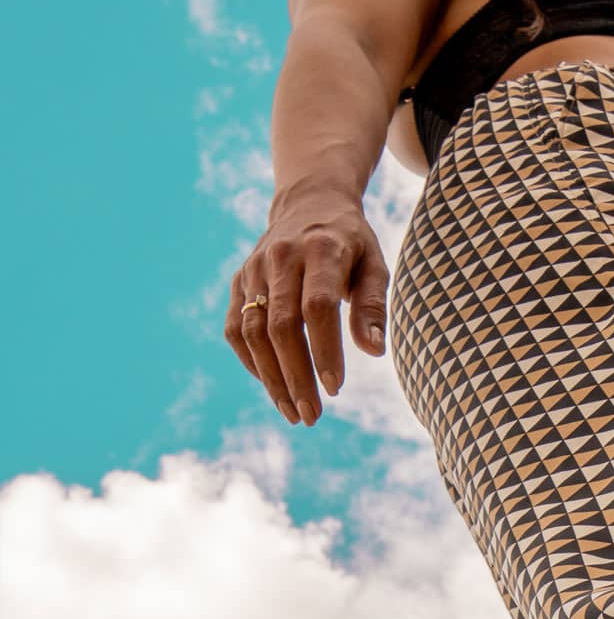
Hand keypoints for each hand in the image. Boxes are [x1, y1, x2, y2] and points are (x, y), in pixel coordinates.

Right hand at [224, 184, 390, 426]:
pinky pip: (235, 329)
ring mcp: (254, 269)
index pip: (316, 307)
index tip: (335, 388)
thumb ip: (373, 305)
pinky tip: (274, 387)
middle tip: (312, 415)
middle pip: (281, 327)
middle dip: (296, 376)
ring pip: (253, 333)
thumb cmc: (351, 243)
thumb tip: (373, 351)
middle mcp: (280, 257)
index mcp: (320, 250)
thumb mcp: (374, 264)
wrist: (309, 203)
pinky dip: (252, 363)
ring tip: (293, 412)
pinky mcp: (238, 281)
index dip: (324, 350)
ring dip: (271, 379)